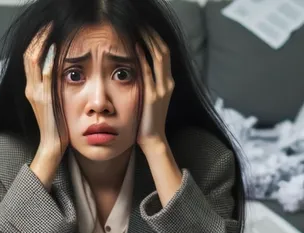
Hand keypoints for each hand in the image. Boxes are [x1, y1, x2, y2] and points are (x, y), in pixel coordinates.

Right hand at [23, 24, 67, 161]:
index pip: (29, 58)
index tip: (47, 30)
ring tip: (52, 28)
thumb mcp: (52, 104)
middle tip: (49, 24)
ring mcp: (36, 93)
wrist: (52, 146)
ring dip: (43, 42)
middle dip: (38, 37)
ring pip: (34, 59)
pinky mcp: (45, 98)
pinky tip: (57, 47)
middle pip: (28, 54)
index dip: (36, 42)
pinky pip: (46, 73)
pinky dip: (50, 58)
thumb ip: (52, 89)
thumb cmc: (57, 127)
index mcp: (31, 89)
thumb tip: (61, 75)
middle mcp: (30, 88)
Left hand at [136, 29, 173, 150]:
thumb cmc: (147, 120)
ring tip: (138, 28)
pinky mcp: (152, 96)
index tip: (145, 28)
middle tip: (141, 23)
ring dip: (148, 41)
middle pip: (163, 51)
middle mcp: (168, 83)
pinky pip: (148, 72)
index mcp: (168, 82)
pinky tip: (135, 47)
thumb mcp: (150, 98)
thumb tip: (138, 68)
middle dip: (152, 35)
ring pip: (158, 57)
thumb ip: (148, 83)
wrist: (153, 139)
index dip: (156, 39)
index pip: (164, 54)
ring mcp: (161, 89)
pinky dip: (142, 57)